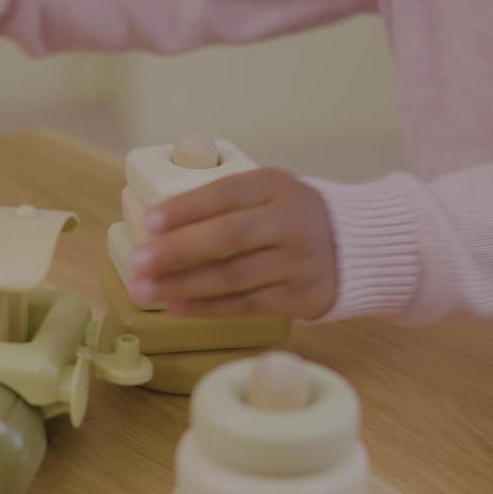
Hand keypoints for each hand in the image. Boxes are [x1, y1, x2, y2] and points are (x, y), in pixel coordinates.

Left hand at [127, 169, 337, 319]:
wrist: (354, 246)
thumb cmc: (289, 217)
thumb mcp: (266, 193)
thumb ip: (223, 204)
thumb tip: (155, 228)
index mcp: (275, 186)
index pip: (225, 194)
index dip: (186, 209)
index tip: (150, 222)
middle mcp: (290, 222)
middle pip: (228, 237)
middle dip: (177, 251)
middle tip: (137, 262)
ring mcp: (298, 261)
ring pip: (233, 277)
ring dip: (183, 285)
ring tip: (144, 290)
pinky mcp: (300, 296)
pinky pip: (246, 304)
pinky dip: (207, 307)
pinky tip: (175, 306)